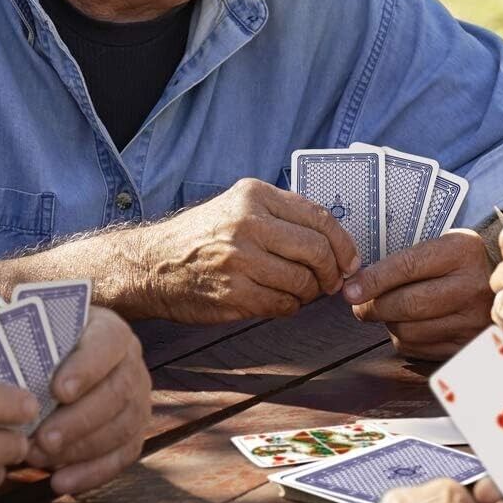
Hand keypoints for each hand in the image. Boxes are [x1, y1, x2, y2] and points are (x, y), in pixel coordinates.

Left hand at [25, 308, 150, 494]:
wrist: (51, 364)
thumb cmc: (36, 346)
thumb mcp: (30, 333)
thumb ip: (19, 341)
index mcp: (108, 330)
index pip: (107, 343)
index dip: (87, 368)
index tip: (58, 391)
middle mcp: (130, 362)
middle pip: (117, 392)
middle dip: (79, 420)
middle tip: (41, 440)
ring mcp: (137, 399)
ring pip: (122, 427)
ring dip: (81, 449)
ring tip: (39, 459)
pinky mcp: (134, 432)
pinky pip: (122, 457)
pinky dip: (92, 473)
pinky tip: (60, 483)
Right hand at [129, 178, 360, 322]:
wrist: (152, 264)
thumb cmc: (202, 237)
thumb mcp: (239, 207)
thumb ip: (283, 216)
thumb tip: (335, 242)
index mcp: (254, 195)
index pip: (320, 218)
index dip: (344, 244)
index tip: (349, 261)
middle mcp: (247, 223)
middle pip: (317, 251)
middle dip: (332, 272)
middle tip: (330, 283)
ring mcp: (239, 259)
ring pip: (303, 282)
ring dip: (310, 293)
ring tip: (299, 292)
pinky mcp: (233, 293)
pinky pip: (283, 304)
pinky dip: (290, 307)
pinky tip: (279, 301)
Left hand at [343, 230, 490, 359]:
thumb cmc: (462, 262)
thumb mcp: (441, 246)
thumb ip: (403, 262)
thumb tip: (357, 286)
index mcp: (461, 252)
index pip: (407, 267)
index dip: (373, 281)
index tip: (350, 290)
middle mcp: (470, 287)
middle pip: (406, 304)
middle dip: (373, 306)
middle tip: (361, 305)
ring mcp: (472, 320)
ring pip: (409, 330)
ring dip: (389, 324)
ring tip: (391, 312)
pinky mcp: (468, 345)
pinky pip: (419, 348)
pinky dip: (405, 339)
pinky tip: (410, 326)